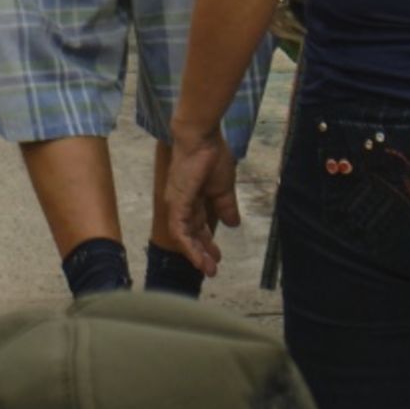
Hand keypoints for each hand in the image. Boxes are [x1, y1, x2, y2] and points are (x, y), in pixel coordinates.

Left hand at [158, 131, 242, 273]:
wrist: (202, 138)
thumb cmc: (212, 157)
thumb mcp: (224, 188)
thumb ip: (226, 206)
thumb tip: (234, 224)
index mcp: (193, 199)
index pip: (198, 227)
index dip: (206, 242)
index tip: (218, 257)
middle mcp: (181, 203)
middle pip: (190, 234)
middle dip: (201, 253)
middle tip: (212, 270)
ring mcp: (176, 203)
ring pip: (182, 236)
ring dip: (195, 254)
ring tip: (207, 269)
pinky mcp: (176, 202)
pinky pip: (179, 228)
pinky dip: (188, 244)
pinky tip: (198, 257)